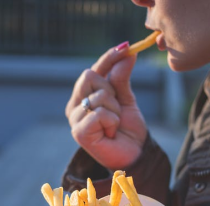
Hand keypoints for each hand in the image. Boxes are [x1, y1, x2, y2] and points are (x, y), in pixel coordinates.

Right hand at [65, 44, 147, 170]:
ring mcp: (74, 120)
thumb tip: (127, 52)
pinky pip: (99, 113)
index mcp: (83, 96)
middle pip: (89, 76)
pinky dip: (112, 121)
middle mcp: (74, 106)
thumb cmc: (128, 129)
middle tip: (117, 110)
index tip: (127, 46)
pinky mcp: (79, 133)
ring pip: (98, 95)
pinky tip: (111, 133)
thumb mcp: (126, 99)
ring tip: (114, 125)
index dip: (108, 57)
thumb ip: (122, 78)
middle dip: (111, 90)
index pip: (92, 70)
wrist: (134, 155)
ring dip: (115, 110)